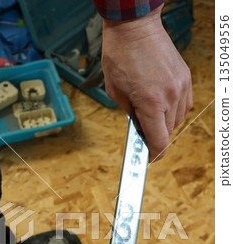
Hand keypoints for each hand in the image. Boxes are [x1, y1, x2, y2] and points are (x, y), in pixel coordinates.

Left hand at [102, 6, 192, 160]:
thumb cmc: (120, 57)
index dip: (155, 154)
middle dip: (156, 135)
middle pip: (168, 132)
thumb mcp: (116, 92)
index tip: (150, 158)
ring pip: (178, 119)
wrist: (135, 28)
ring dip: (165, 122)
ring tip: (151, 112)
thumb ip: (130, 114)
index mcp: (151, 103)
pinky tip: (163, 104)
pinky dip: (174, 109)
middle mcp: (170, 97)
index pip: (160, 141)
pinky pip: (185, 105)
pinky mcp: (185, 78)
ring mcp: (181, 87)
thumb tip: (140, 127)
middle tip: (143, 129)